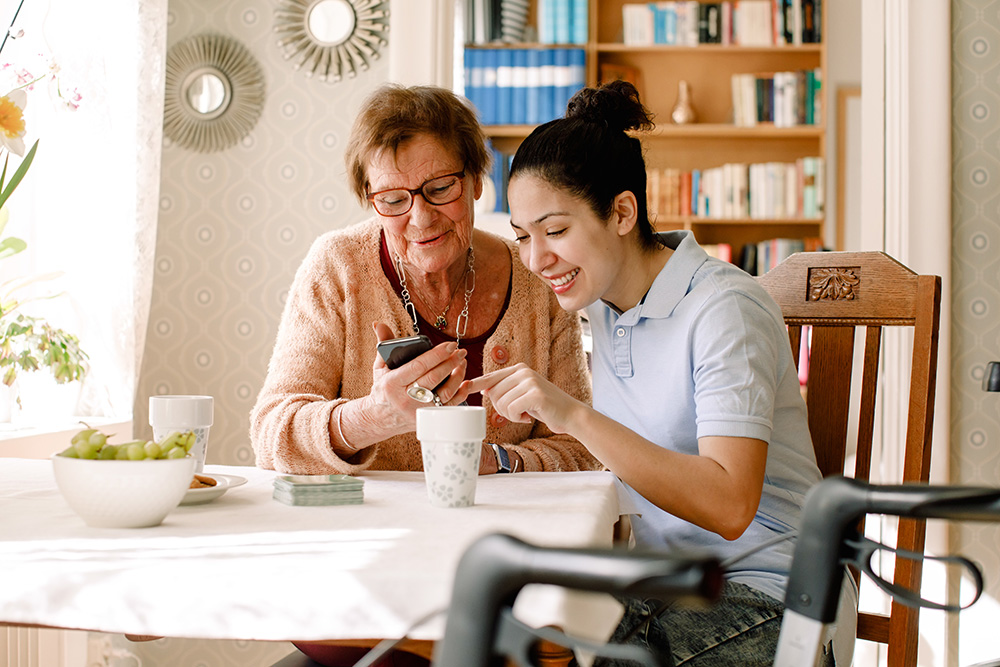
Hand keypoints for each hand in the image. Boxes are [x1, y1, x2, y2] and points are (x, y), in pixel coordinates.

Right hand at [368, 323, 469, 433]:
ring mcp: (417, 411)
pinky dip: (460, 394)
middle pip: (434, 378)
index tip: (450, 345)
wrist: (380, 418)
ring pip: (444, 393)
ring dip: (457, 376)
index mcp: (392, 383)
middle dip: (450, 362)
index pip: (418, 366)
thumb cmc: (383, 389)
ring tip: (462, 363)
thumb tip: (379, 323)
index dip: (437, 354)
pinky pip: (448, 407)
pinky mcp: (427, 418)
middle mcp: (405, 398)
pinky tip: (466, 383)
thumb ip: (384, 344)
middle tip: (460, 351)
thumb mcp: (379, 367)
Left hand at [462, 363, 581, 434]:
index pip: (491, 376)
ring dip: (510, 415)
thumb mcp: (523, 394)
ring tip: (525, 413)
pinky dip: (517, 418)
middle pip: (493, 393)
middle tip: (518, 412)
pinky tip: (529, 416)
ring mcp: (530, 381)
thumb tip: (483, 388)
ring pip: (501, 402)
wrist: (570, 414)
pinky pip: (511, 410)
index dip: (476, 383)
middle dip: (501, 408)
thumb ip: (506, 389)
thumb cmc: (545, 407)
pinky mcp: (535, 394)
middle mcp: (523, 371)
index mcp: (519, 369)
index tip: (463, 386)